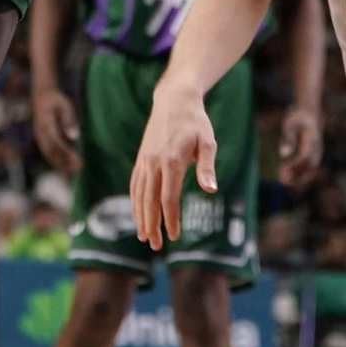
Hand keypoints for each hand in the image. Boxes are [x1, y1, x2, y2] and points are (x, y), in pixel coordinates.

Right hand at [32, 86, 81, 177]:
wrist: (41, 95)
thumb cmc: (55, 99)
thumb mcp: (65, 104)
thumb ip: (68, 120)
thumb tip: (74, 137)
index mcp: (46, 124)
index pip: (57, 144)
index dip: (67, 155)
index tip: (78, 162)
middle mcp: (40, 133)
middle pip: (51, 153)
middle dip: (65, 163)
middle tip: (79, 169)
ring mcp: (39, 137)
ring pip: (48, 155)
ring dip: (60, 165)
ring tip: (74, 172)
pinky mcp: (41, 140)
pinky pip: (47, 153)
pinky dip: (56, 161)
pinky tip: (66, 167)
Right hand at [130, 82, 215, 249]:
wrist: (174, 100)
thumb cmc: (195, 122)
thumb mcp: (207, 141)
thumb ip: (207, 166)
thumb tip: (211, 189)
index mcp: (172, 160)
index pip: (168, 198)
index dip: (170, 220)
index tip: (174, 237)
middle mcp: (154, 162)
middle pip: (150, 200)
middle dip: (151, 225)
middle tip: (155, 246)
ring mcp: (145, 160)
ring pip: (139, 194)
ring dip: (140, 216)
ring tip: (144, 236)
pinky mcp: (141, 157)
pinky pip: (135, 183)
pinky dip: (135, 201)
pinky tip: (138, 213)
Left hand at [278, 104, 322, 187]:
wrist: (310, 110)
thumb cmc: (298, 115)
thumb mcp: (290, 122)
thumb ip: (287, 137)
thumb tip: (283, 154)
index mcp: (313, 140)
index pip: (305, 157)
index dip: (295, 166)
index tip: (282, 170)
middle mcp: (317, 148)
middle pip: (310, 167)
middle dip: (297, 176)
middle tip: (281, 180)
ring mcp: (317, 152)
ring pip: (311, 170)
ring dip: (298, 177)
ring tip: (282, 180)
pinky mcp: (314, 154)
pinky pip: (309, 168)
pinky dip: (299, 174)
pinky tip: (287, 176)